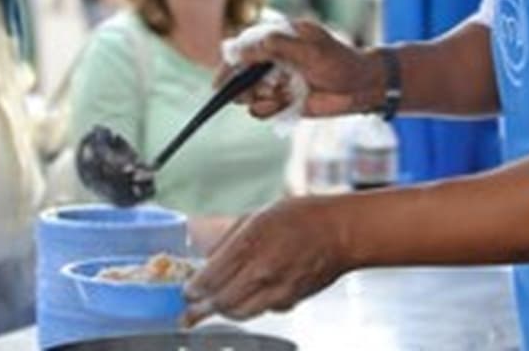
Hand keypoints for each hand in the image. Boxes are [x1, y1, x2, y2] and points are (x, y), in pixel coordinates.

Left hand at [181, 197, 350, 325]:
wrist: (342, 231)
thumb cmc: (304, 217)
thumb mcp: (257, 215)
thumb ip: (229, 239)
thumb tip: (208, 258)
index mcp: (250, 244)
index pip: (210, 278)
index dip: (193, 289)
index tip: (187, 291)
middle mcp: (262, 271)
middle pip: (220, 303)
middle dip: (201, 309)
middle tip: (189, 310)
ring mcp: (277, 289)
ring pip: (239, 313)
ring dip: (223, 311)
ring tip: (213, 308)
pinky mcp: (290, 300)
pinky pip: (262, 310)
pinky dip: (251, 307)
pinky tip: (249, 296)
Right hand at [219, 19, 379, 118]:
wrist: (360, 88)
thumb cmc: (340, 62)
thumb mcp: (310, 50)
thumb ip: (277, 47)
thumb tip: (244, 49)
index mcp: (277, 38)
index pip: (243, 47)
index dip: (230, 63)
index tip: (222, 79)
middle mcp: (272, 60)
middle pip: (239, 74)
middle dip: (242, 85)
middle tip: (256, 91)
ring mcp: (275, 82)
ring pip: (247, 95)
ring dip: (259, 98)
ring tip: (280, 95)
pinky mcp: (280, 102)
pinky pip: (261, 110)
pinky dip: (269, 110)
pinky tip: (287, 104)